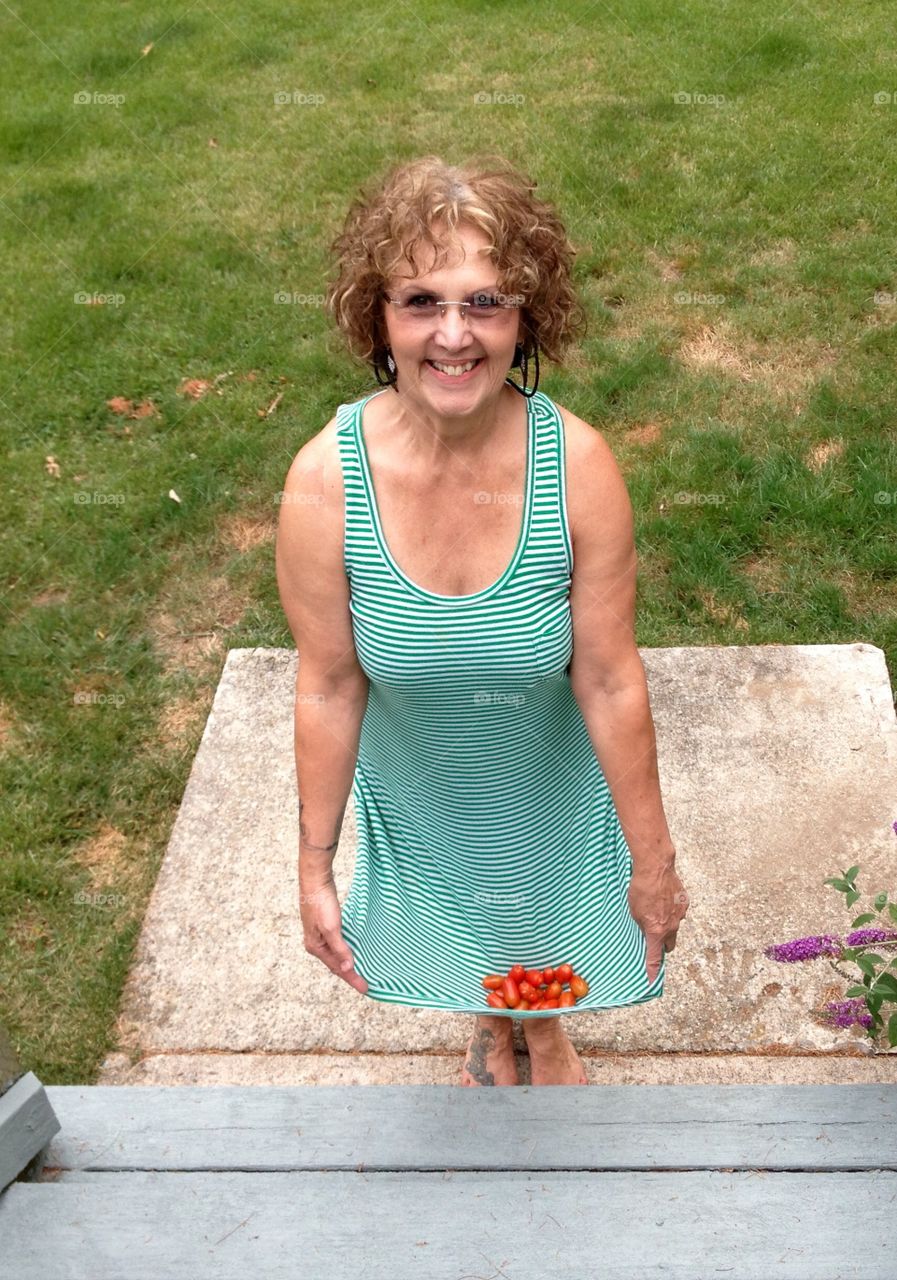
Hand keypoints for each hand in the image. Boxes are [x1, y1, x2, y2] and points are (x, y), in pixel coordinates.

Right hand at [299, 877, 367, 993]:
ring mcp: (320, 934)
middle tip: (366, 984)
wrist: (316, 880)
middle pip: (336, 964)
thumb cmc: (321, 903)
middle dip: (350, 974)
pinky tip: (355, 950)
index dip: (352, 979)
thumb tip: (348, 968)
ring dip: (349, 962)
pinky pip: (339, 943)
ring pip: (338, 954)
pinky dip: (348, 950)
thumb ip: (340, 949)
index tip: (365, 989)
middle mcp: (316, 943)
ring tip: (362, 971)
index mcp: (316, 947)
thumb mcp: (332, 928)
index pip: (337, 969)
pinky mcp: (326, 925)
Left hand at [626, 860, 688, 984]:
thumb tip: (647, 932)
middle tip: (652, 937)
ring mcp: (681, 915)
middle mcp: (672, 926)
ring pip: (675, 928)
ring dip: (667, 924)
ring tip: (655, 910)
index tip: (652, 981)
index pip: (656, 957)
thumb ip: (642, 926)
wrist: (656, 867)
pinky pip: (679, 913)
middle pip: (669, 944)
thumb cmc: (640, 889)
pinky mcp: (685, 903)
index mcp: (657, 931)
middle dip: (662, 944)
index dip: (653, 970)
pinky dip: (672, 911)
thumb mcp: (634, 912)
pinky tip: (663, 900)